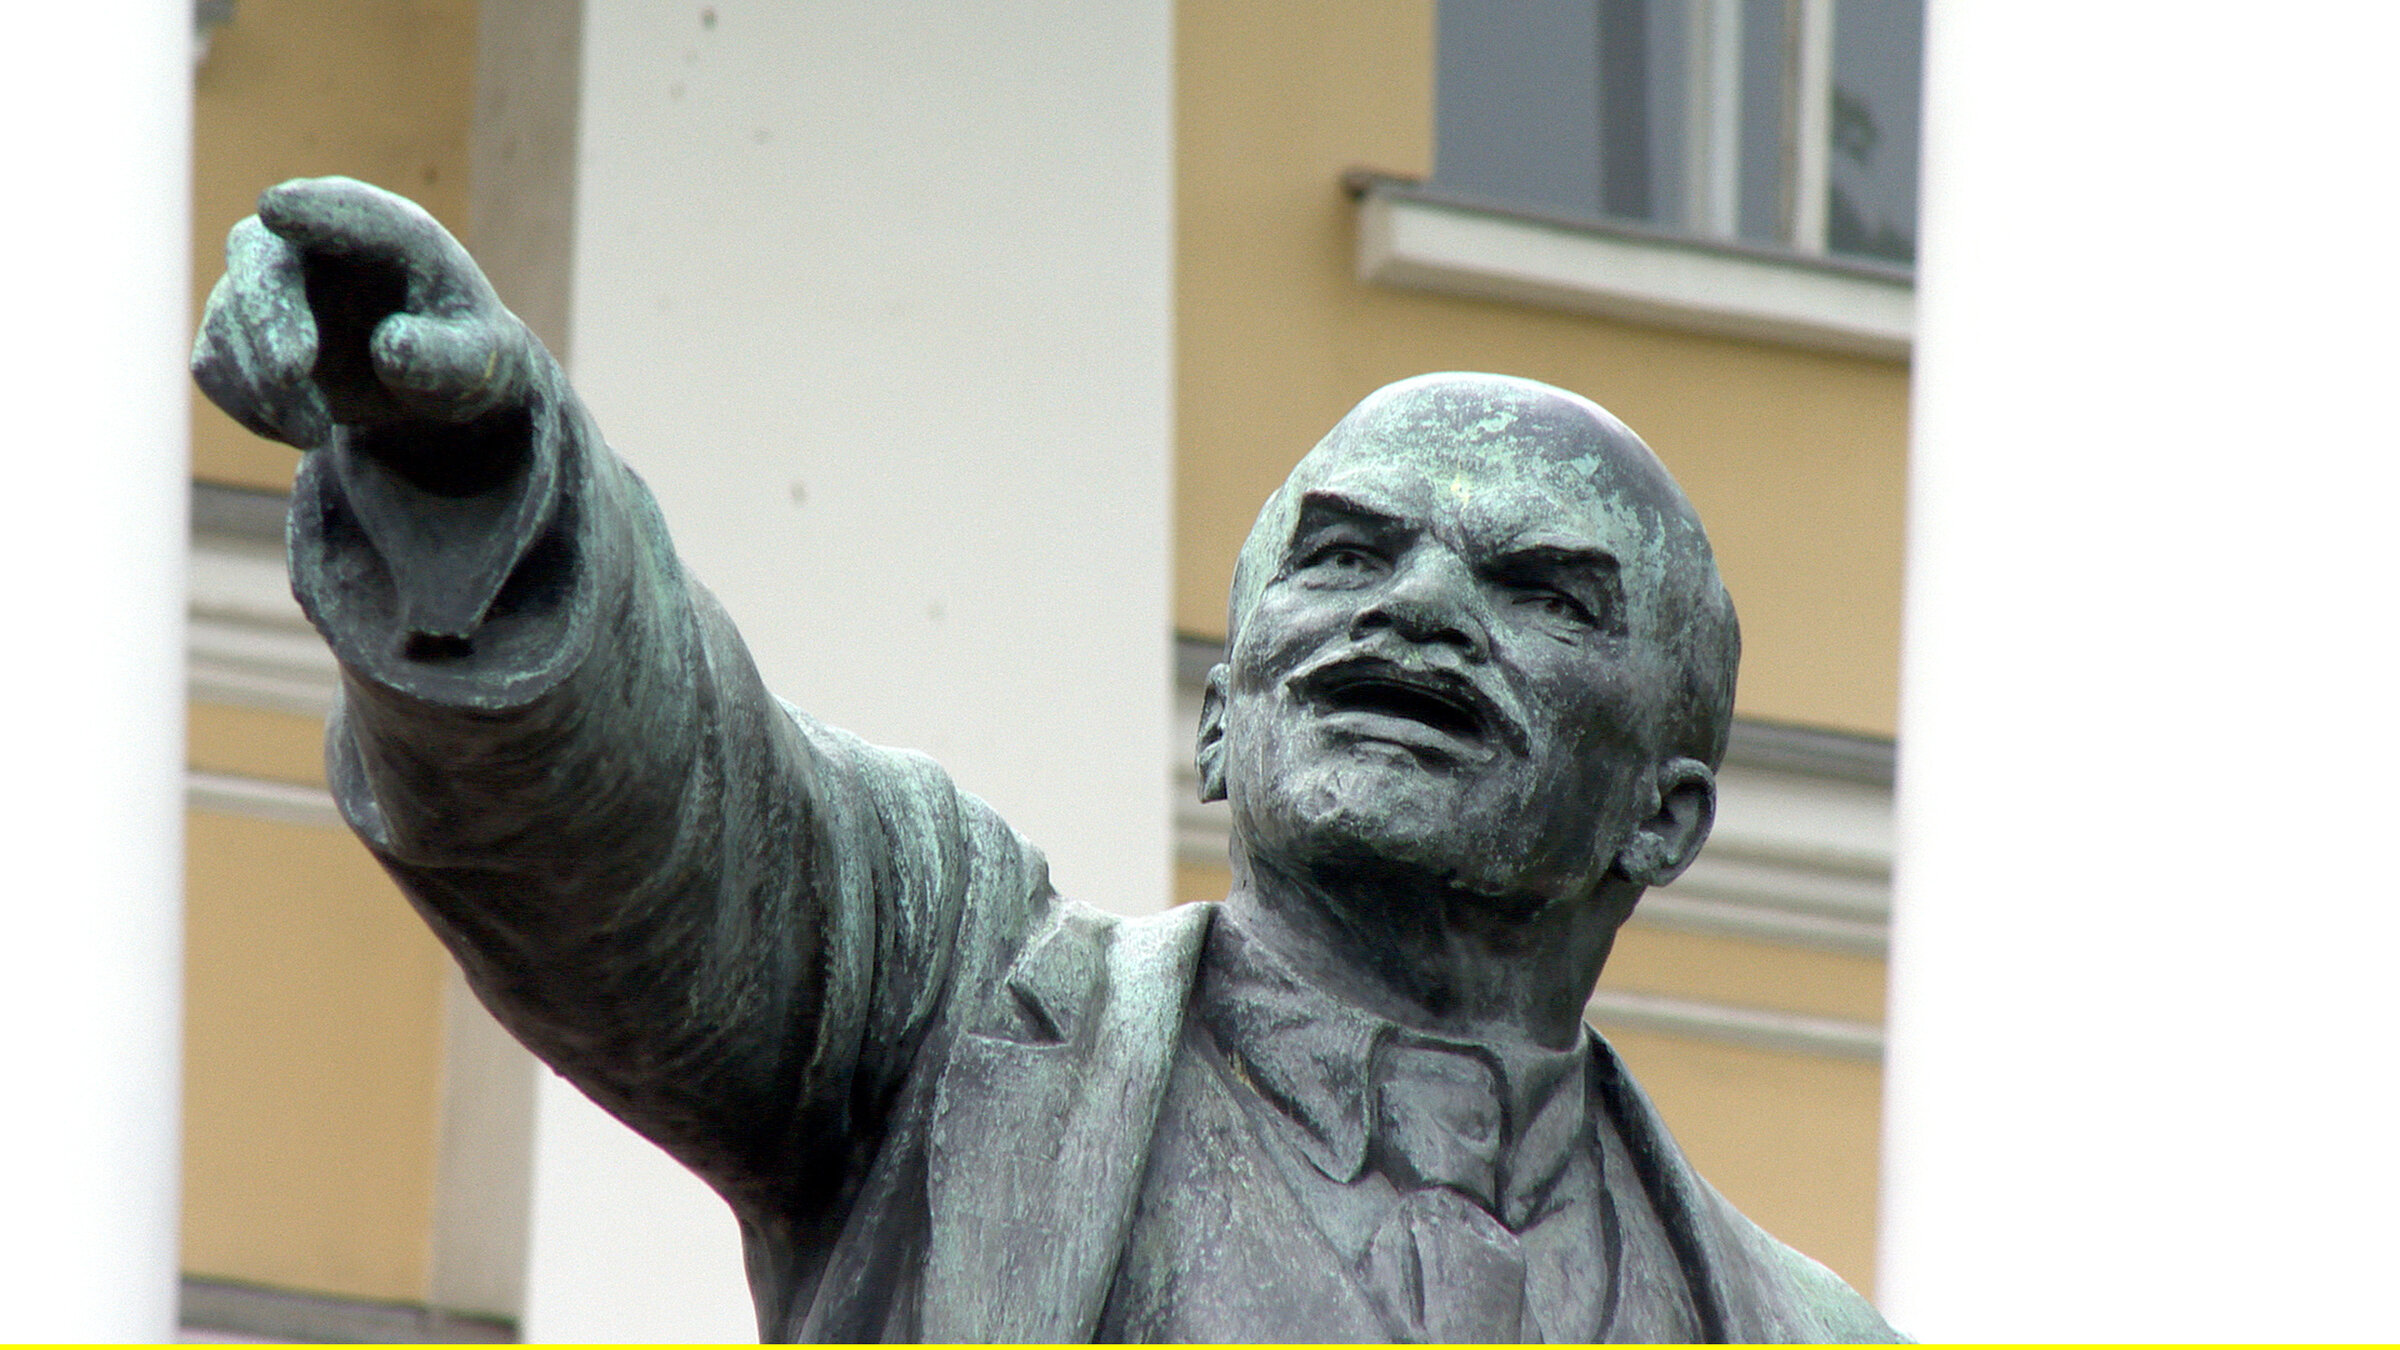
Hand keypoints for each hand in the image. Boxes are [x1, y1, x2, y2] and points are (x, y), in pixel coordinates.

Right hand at [191, 176, 531, 455]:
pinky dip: (250, 405)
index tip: (275, 210)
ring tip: (316, 432)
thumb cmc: (461, 354)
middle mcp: (314, 241)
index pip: (343, 208)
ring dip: (265, 385)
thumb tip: (389, 347)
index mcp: (386, 230)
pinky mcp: (238, 329)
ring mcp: (267, 281)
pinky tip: (302, 428)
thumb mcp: (478, 363)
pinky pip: (215, 365)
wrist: (430, 380)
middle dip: (268, 316)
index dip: (311, 210)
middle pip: (259, 257)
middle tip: (291, 374)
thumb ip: (446, 356)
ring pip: (228, 321)